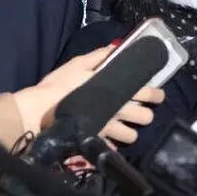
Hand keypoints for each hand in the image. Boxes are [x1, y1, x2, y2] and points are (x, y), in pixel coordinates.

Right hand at [12, 45, 164, 136]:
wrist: (38, 112)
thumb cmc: (59, 85)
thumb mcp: (79, 64)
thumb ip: (100, 56)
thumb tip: (117, 47)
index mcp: (118, 89)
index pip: (148, 92)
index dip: (157, 94)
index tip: (158, 94)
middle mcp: (118, 110)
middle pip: (146, 117)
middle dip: (145, 115)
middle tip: (140, 111)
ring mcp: (109, 128)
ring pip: (133, 135)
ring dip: (130, 131)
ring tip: (123, 127)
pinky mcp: (97, 141)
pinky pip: (113, 148)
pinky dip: (112, 144)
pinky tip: (108, 138)